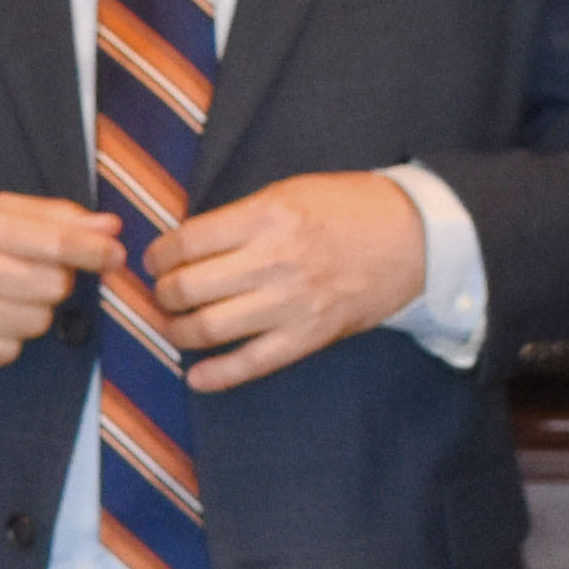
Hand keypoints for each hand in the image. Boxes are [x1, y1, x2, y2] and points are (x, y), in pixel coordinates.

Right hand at [0, 189, 124, 367]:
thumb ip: (48, 216)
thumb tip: (108, 228)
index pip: (53, 243)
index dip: (93, 251)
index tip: (116, 255)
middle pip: (54, 286)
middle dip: (54, 276)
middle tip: (26, 266)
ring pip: (37, 322)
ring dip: (31, 308)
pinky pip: (10, 350)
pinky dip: (6, 335)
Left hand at [134, 171, 429, 391]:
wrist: (412, 238)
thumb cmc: (350, 210)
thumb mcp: (291, 192)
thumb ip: (242, 218)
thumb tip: (190, 244)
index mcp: (267, 217)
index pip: (187, 242)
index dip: (159, 255)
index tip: (156, 261)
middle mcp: (274, 261)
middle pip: (189, 287)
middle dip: (163, 293)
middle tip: (163, 292)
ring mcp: (290, 303)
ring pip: (209, 328)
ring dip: (178, 331)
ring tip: (174, 326)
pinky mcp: (307, 337)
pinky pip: (250, 364)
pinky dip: (216, 375)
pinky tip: (196, 376)